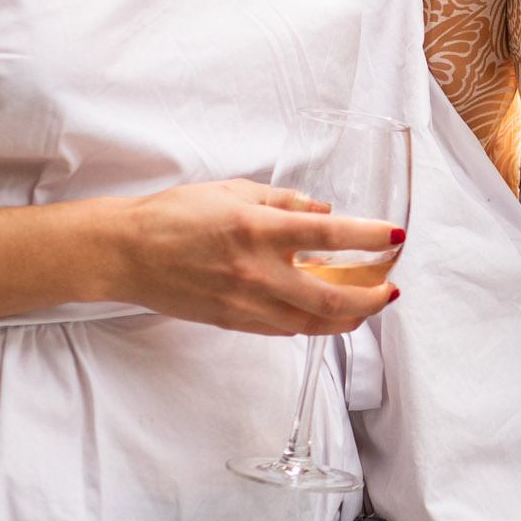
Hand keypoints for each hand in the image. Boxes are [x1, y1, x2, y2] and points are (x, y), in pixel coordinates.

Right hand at [106, 179, 401, 335]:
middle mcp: (256, 270)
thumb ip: (283, 201)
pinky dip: (311, 324)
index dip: (368, 237)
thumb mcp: (233, 191)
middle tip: (390, 289)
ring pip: (311, 322)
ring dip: (347, 318)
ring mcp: (245, 302)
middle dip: (370, 297)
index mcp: (258, 229)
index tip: (394, 237)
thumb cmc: (175, 215)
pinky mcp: (233, 321)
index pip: (329, 233)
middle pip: (330, 296)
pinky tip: (325, 315)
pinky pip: (284, 329)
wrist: (126, 252)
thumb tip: (323, 210)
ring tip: (367, 307)